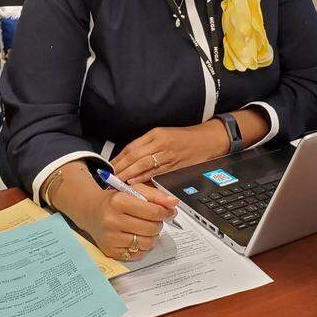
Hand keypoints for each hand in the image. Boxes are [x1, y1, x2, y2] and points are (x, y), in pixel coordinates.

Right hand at [75, 182, 177, 260]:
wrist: (92, 212)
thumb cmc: (115, 201)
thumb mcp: (134, 191)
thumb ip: (156, 195)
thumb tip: (174, 202)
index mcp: (118, 201)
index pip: (152, 211)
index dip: (165, 212)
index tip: (167, 212)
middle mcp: (112, 220)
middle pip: (151, 228)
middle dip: (158, 224)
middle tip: (155, 220)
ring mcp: (111, 238)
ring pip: (147, 243)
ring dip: (152, 236)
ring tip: (146, 229)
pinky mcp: (111, 251)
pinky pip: (138, 254)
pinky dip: (143, 247)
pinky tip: (137, 237)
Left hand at [111, 123, 228, 184]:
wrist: (208, 140)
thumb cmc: (185, 139)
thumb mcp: (164, 135)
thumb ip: (147, 146)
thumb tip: (128, 160)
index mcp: (155, 134)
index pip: (131, 147)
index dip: (118, 158)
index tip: (108, 167)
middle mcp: (160, 143)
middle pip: (134, 156)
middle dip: (120, 167)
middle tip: (108, 177)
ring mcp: (168, 154)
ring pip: (143, 164)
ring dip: (128, 174)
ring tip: (117, 182)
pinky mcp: (175, 165)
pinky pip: (156, 172)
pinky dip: (143, 178)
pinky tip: (134, 183)